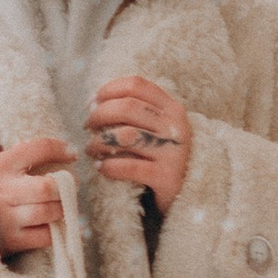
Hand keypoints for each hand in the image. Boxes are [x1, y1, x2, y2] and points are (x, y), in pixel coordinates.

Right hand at [0, 135, 74, 259]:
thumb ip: (16, 157)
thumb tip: (57, 149)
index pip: (38, 149)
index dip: (60, 149)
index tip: (71, 154)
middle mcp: (3, 191)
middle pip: (48, 187)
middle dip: (65, 186)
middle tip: (69, 186)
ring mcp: (8, 218)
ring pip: (50, 212)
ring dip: (62, 209)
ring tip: (60, 205)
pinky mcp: (12, 241)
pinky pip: (46, 236)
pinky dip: (55, 229)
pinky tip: (53, 224)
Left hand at [87, 74, 190, 210]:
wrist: (190, 192)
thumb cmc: (162, 155)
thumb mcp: (159, 127)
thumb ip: (137, 111)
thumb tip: (95, 102)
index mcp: (173, 108)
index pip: (136, 85)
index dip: (109, 90)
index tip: (92, 102)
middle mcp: (175, 126)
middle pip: (127, 107)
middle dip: (99, 114)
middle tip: (87, 126)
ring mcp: (173, 151)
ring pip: (125, 136)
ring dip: (99, 141)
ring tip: (90, 149)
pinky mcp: (166, 176)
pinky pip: (128, 167)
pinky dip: (108, 166)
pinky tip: (101, 167)